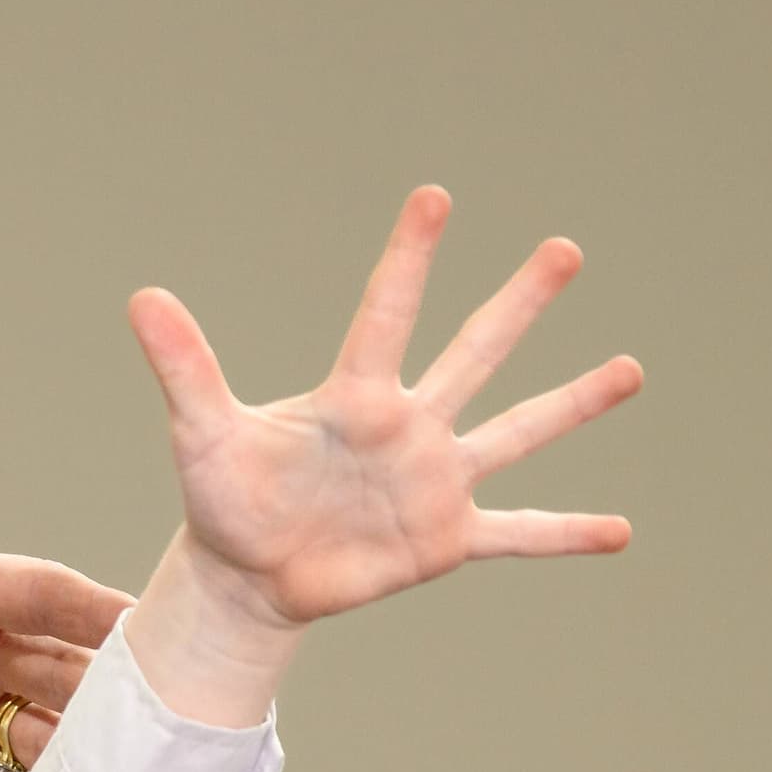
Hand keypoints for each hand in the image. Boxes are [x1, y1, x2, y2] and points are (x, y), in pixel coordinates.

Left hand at [133, 187, 641, 627]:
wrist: (245, 575)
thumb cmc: (225, 497)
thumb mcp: (202, 435)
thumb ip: (184, 369)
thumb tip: (141, 296)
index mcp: (353, 399)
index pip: (384, 317)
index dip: (406, 260)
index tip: (433, 197)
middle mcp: (408, 429)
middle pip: (471, 354)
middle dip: (517, 305)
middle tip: (563, 249)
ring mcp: (434, 482)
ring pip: (515, 432)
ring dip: (572, 403)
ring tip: (630, 370)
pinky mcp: (445, 539)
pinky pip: (519, 533)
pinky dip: (565, 535)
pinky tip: (621, 532)